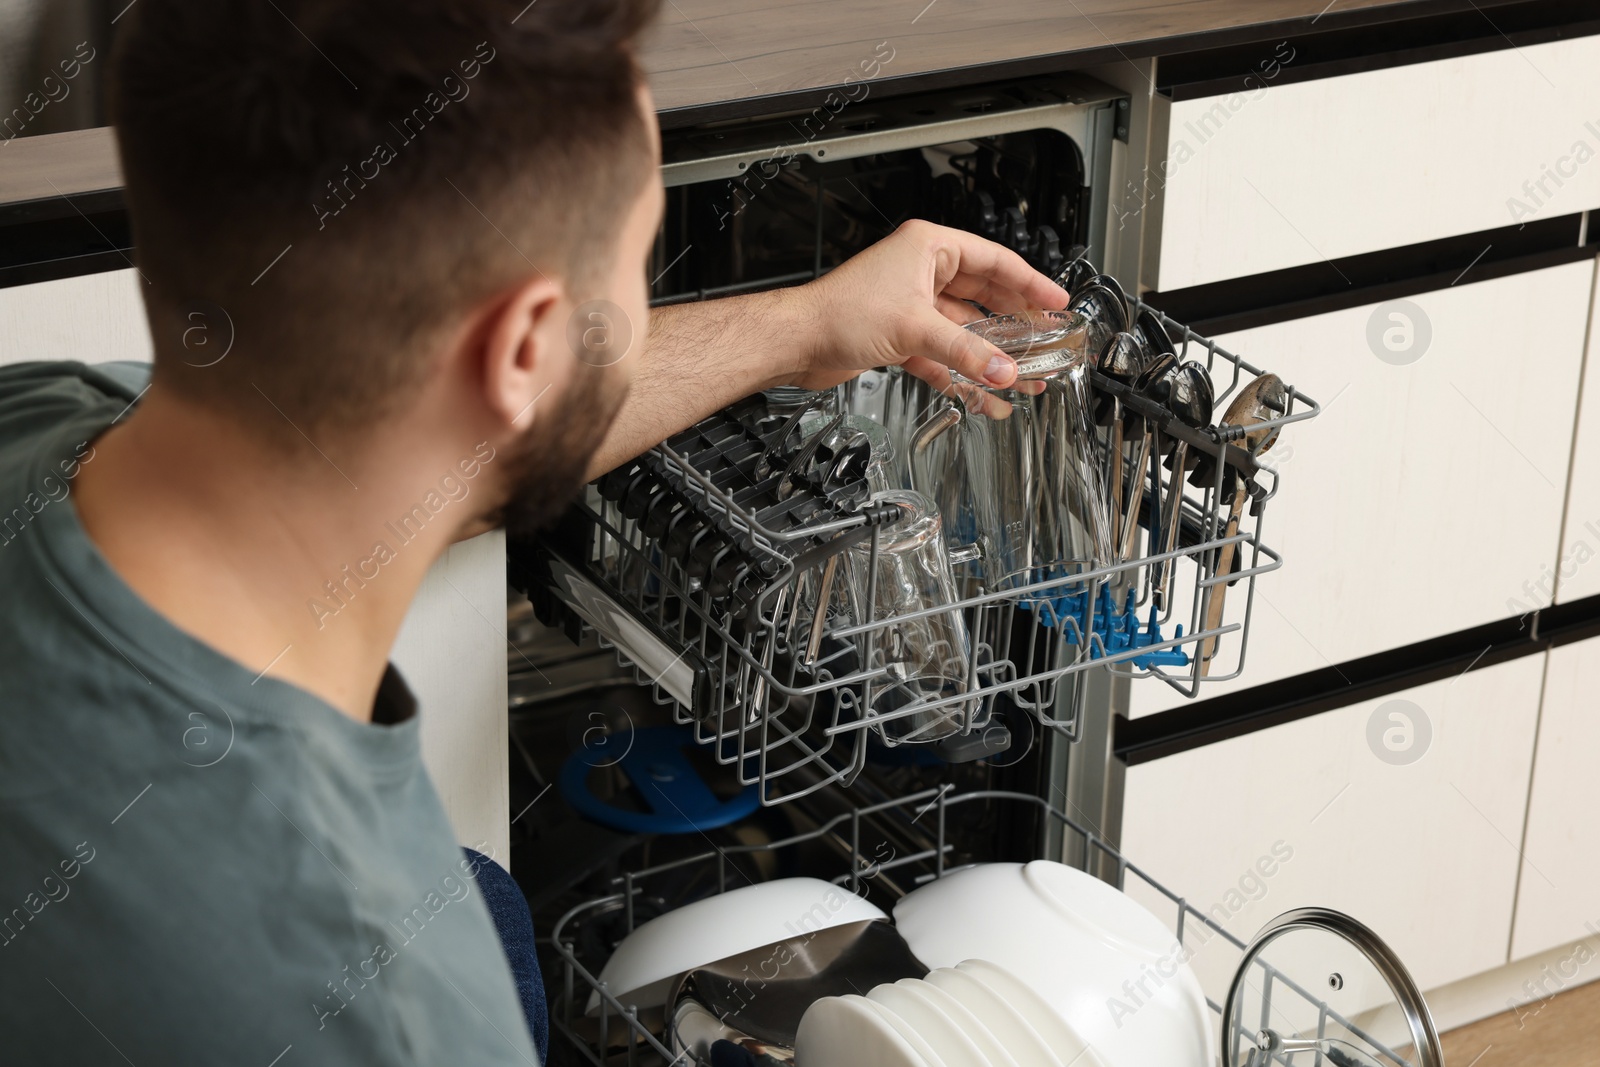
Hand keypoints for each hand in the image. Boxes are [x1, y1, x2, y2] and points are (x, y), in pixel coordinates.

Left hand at [791, 220, 1071, 410]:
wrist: (798, 341)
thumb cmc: (840, 312)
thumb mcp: (915, 328)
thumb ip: (966, 352)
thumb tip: (1003, 370)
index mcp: (929, 248)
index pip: (995, 261)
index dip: (1030, 283)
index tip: (1056, 301)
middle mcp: (922, 271)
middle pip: (984, 296)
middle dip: (1015, 324)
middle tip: (1046, 341)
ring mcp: (912, 304)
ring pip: (964, 330)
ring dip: (990, 355)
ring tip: (1020, 376)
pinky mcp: (901, 334)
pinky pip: (943, 353)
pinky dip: (961, 372)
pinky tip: (981, 393)